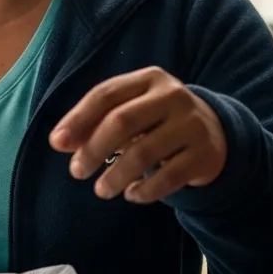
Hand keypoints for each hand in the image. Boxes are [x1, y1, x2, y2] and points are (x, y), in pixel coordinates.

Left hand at [49, 66, 227, 203]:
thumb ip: (97, 121)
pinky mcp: (205, 154)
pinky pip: (168, 177)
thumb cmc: (159, 121)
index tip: (57, 144)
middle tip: (77, 172)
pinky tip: (131, 195)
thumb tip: (60, 141)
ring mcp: (192, 124)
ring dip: (115, 176)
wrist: (215, 133)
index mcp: (149, 79)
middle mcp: (173, 96)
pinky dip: (144, 190)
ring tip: (101, 190)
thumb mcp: (133, 110)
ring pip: (143, 153)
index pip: (106, 94)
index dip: (78, 119)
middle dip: (93, 149)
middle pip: (122, 121)